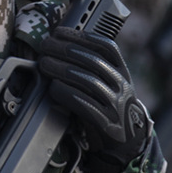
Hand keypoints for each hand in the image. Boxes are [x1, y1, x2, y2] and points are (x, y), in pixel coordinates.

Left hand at [39, 26, 151, 172]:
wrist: (127, 140)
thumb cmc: (108, 105)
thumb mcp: (109, 82)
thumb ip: (92, 65)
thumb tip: (59, 43)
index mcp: (122, 72)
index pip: (107, 47)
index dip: (82, 36)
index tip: (60, 31)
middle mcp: (122, 86)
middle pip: (92, 60)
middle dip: (64, 49)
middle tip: (44, 46)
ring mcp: (115, 105)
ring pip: (87, 80)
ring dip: (61, 69)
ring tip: (43, 63)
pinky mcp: (106, 123)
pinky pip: (83, 103)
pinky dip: (65, 93)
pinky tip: (53, 87)